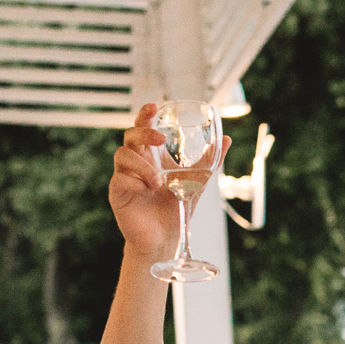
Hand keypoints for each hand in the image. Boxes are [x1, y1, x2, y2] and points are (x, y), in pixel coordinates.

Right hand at [109, 103, 232, 262]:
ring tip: (157, 181)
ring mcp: (125, 177)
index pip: (143, 128)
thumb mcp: (196, 181)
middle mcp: (136, 163)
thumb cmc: (176, 207)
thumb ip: (209, 161)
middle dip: (143, 132)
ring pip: (122, 155)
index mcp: (151, 156)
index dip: (145, 115)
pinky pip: (119, 179)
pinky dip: (134, 181)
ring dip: (142, 164)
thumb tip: (226, 139)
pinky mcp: (118, 193)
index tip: (154, 106)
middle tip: (160, 139)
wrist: (166, 237)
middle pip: (130, 135)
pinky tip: (147, 189)